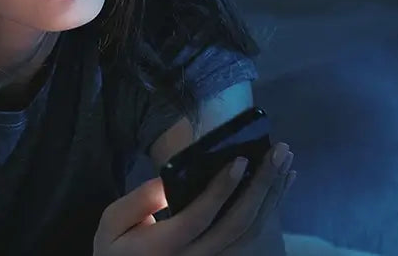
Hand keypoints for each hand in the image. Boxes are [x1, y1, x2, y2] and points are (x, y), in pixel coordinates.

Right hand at [93, 143, 295, 255]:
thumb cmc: (116, 248)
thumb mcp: (112, 224)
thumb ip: (138, 202)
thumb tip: (168, 183)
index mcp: (165, 247)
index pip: (199, 217)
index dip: (221, 190)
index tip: (240, 161)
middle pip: (237, 225)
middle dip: (262, 186)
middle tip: (279, 152)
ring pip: (250, 232)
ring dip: (272, 195)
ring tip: (285, 162)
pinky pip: (251, 236)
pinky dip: (270, 208)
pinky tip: (280, 184)